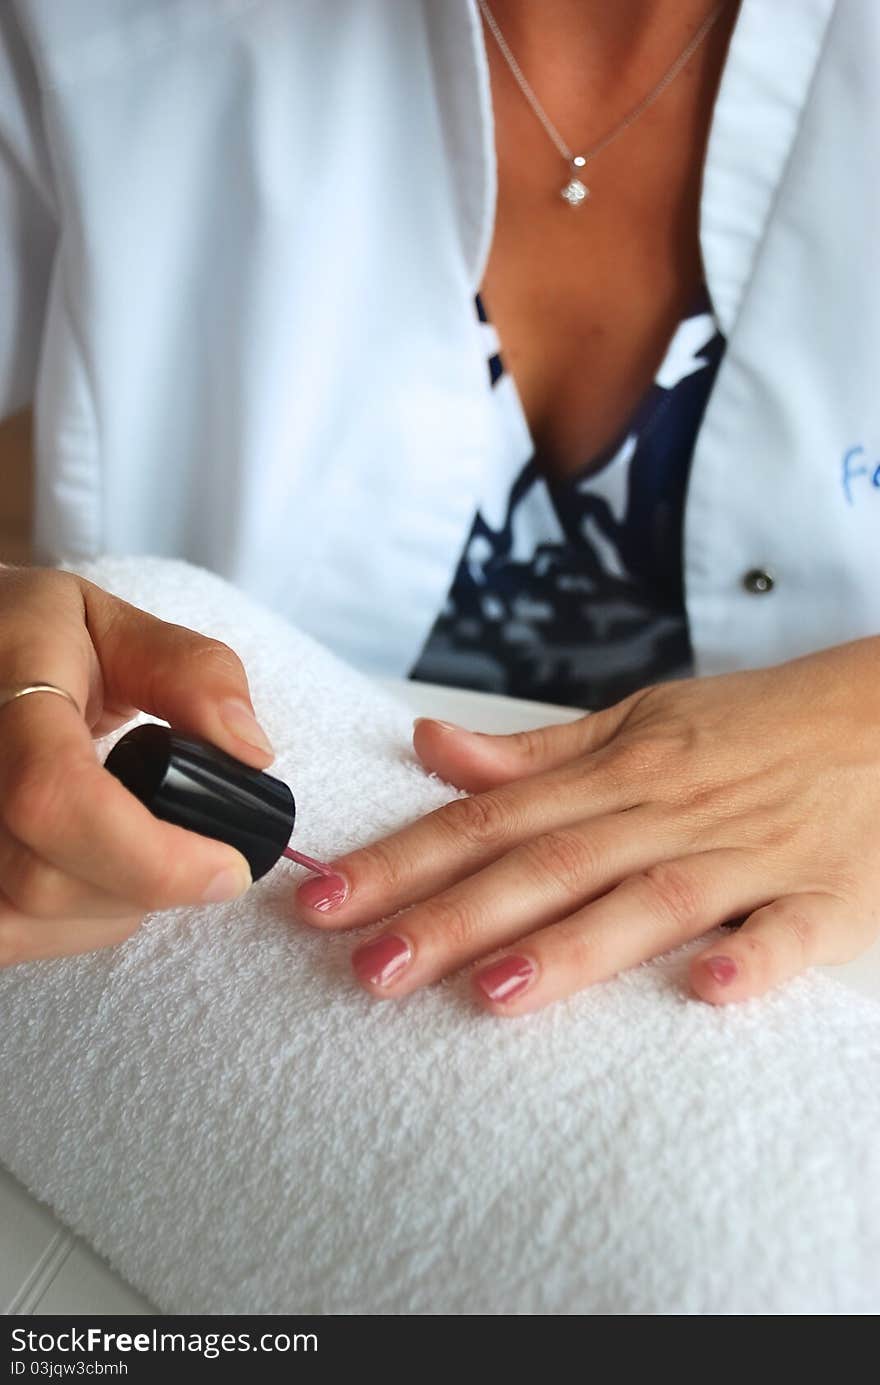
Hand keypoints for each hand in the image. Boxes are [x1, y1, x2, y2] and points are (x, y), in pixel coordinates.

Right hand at [0, 565, 272, 965]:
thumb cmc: (26, 639)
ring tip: (131, 841)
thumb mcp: (111, 623)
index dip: (151, 856)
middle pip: (45, 881)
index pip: (57, 798)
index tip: (229, 868)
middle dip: (146, 882)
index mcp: (3, 690)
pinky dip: (71, 922)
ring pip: (25, 922)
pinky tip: (86, 867)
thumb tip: (250, 753)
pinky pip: (9, 936)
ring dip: (110, 906)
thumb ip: (190, 672)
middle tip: (192, 847)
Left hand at [296, 639, 879, 1012]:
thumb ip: (535, 752)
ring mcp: (747, 855)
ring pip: (649, 899)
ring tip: (491, 991)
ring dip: (573, 944)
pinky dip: (749, 961)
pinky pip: (787, 934)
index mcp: (619, 770)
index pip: (488, 818)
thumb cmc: (757, 725)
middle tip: (366, 969)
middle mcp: (668, 810)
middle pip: (547, 865)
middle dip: (451, 917)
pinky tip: (704, 993)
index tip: (324, 901)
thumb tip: (430, 747)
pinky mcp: (826, 898)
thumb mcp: (642, 721)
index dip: (401, 858)